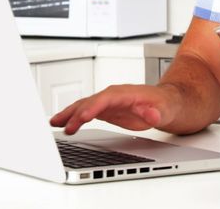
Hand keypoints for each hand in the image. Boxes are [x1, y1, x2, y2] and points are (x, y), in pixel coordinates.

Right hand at [49, 84, 180, 134]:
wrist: (164, 102)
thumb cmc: (163, 105)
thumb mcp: (164, 110)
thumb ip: (156, 113)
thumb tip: (151, 115)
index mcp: (124, 93)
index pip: (105, 99)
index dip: (92, 108)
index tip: (82, 118)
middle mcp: (112, 95)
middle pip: (90, 102)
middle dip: (75, 113)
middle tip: (63, 126)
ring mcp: (107, 102)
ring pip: (84, 106)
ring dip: (69, 114)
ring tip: (54, 123)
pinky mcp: (105, 110)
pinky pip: (85, 112)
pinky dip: (73, 117)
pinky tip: (63, 123)